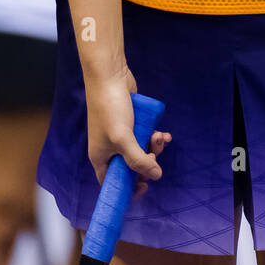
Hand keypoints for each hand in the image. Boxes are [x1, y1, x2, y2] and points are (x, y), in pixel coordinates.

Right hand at [84, 67, 170, 198]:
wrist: (110, 76)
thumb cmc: (110, 109)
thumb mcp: (124, 139)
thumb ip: (138, 160)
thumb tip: (156, 176)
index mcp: (101, 158)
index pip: (113, 183)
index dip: (128, 188)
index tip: (145, 187)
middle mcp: (110, 149)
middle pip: (131, 167)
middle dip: (147, 163)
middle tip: (154, 156)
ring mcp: (121, 135)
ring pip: (142, 150)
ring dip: (154, 147)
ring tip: (160, 137)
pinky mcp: (132, 122)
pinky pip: (146, 136)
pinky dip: (155, 136)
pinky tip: (164, 133)